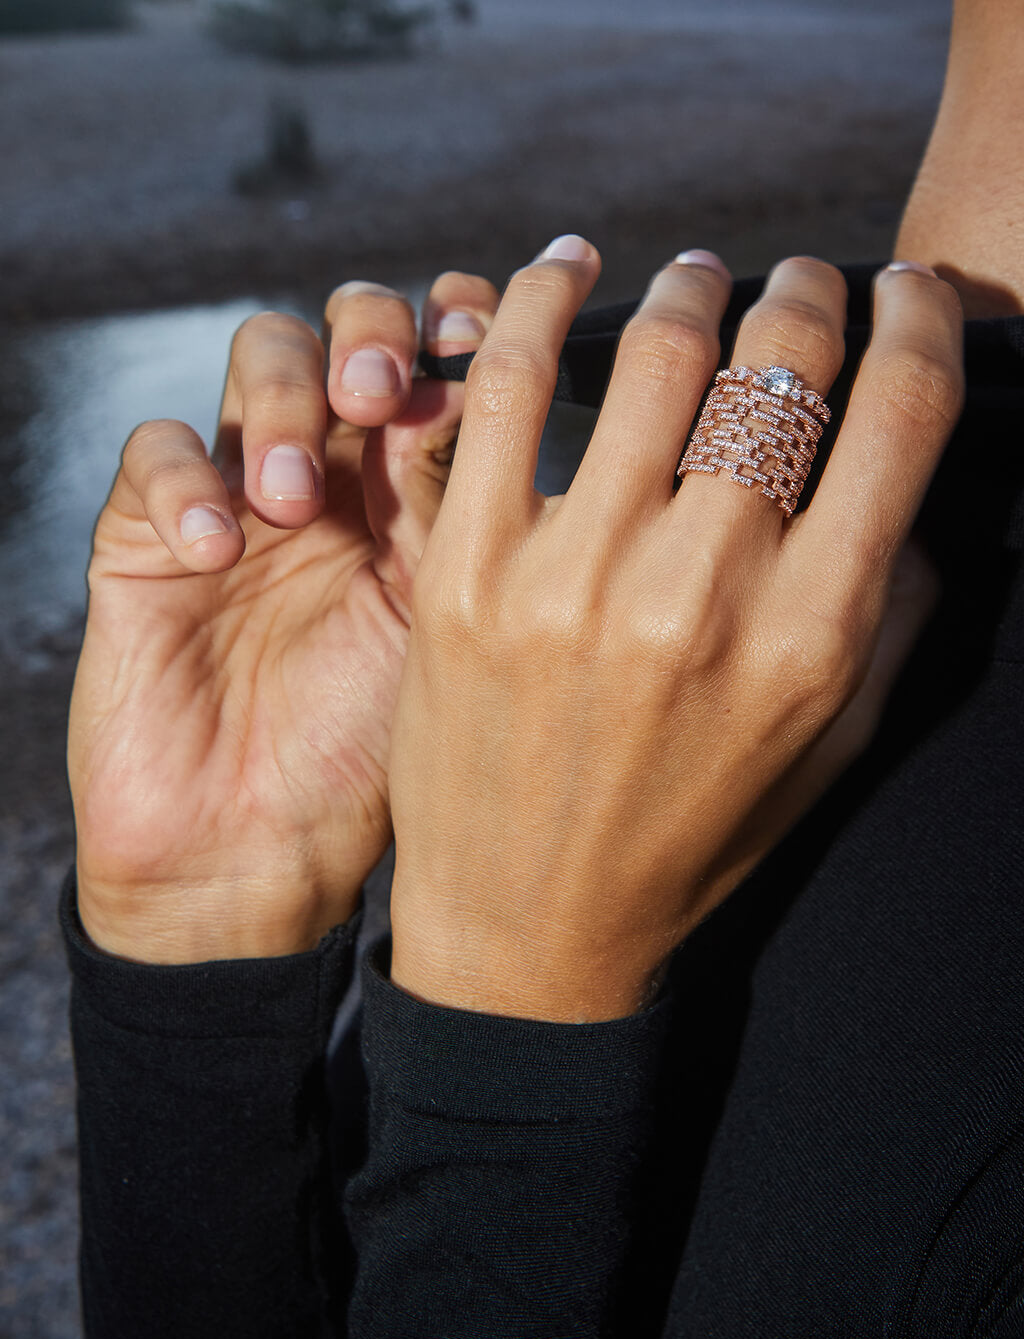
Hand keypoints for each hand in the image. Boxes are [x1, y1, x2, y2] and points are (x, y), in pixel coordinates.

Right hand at [69, 272, 497, 960]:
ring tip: (298, 496)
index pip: (443, 361)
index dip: (461, 321)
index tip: (491, 330)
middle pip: (351, 331)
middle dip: (371, 335)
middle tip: (382, 391)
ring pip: (258, 360)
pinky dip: (185, 481)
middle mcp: (342, 484)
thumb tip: (522, 389)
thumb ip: (470, 519)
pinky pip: (155, 454)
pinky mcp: (149, 538)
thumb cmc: (369, 770)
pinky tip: (217, 551)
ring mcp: (243, 502)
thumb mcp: (444, 636)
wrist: (255, 862)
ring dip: (284, 401)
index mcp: (423, 501)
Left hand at [388, 241, 962, 1020]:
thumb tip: (899, 480)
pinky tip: (563, 271)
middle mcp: (702, 597)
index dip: (918, 319)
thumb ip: (888, 608)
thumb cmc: (688, 838)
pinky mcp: (470, 573)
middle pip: (781, 364)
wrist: (530, 929)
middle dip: (806, 294)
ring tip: (697, 282)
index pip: (898, 412)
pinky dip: (538, 303)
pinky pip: (510, 388)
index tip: (904, 294)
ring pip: (657, 355)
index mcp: (810, 638)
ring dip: (692, 290)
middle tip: (795, 284)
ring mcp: (575, 580)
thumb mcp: (827, 745)